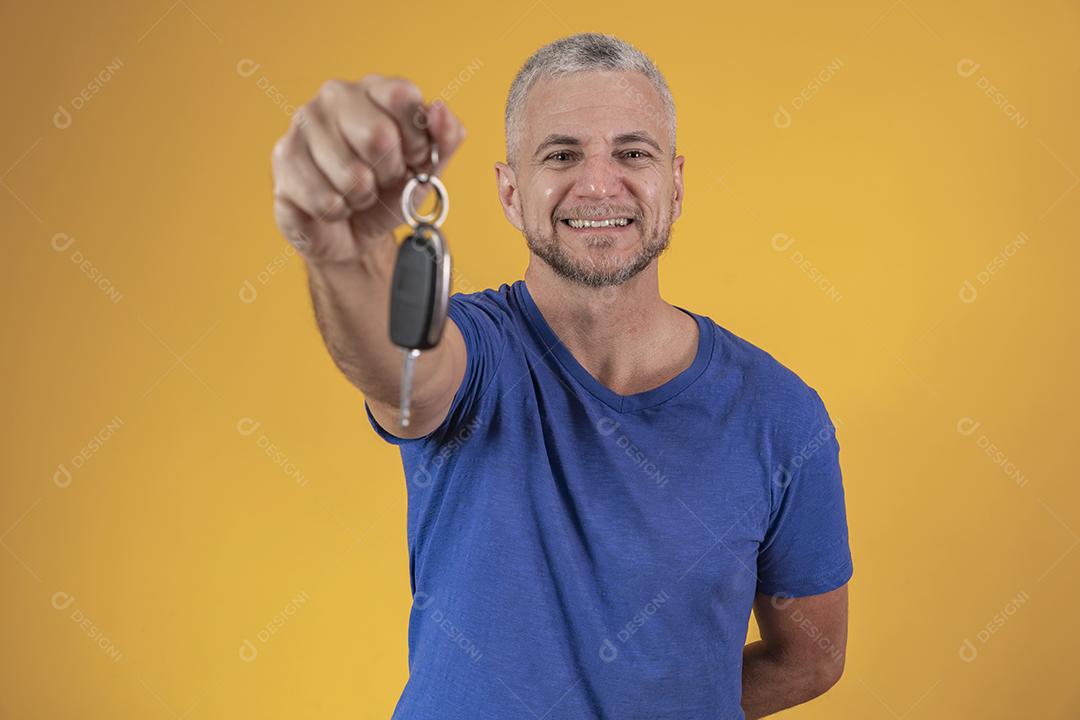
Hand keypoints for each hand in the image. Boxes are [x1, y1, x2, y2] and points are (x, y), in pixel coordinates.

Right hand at [270, 75, 464, 265]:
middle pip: (378, 135)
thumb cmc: (390, 192)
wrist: (354, 233)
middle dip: (389, 172)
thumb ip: (446, 137)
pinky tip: (333, 203)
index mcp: (375, 90)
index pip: (402, 96)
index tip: (414, 159)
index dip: (416, 140)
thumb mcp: (430, 168)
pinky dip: (338, 212)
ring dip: (363, 197)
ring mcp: (304, 125)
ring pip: (352, 175)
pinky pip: (326, 200)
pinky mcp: (283, 160)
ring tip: (356, 193)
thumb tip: (440, 111)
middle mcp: (335, 97)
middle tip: (381, 179)